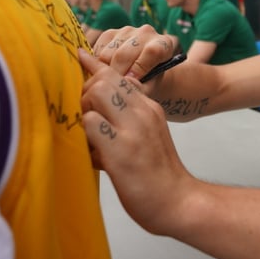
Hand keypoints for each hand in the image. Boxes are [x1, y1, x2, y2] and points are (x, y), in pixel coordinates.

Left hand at [80, 50, 195, 234]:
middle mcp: (142, 112)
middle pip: (103, 78)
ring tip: (88, 137)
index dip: (95, 66)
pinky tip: (91, 156)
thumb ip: (129, 119)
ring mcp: (131, 130)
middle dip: (84, 91)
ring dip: (82, 110)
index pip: (119, 75)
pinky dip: (82, 136)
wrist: (179, 202)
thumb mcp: (150, 136)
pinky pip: (89, 123)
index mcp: (149, 107)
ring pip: (94, 93)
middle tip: (84, 117)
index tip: (79, 56)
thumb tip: (99, 112)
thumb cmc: (159, 174)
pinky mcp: (120, 151)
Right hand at [92, 25, 175, 79]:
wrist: (145, 69)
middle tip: (113, 88)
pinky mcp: (109, 33)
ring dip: (104, 71)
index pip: (152, 52)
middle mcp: (146, 33)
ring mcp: (126, 31)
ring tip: (109, 81)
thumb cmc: (150, 79)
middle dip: (116, 74)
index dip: (139, 68)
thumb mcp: (152, 86)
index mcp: (163, 44)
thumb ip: (142, 87)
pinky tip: (104, 72)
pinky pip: (97, 51)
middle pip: (124, 54)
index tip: (131, 82)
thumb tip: (125, 83)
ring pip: (107, 54)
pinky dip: (97, 65)